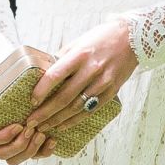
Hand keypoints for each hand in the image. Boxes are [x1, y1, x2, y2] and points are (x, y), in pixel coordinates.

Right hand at [0, 68, 51, 163]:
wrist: (26, 97)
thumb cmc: (7, 90)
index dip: (2, 137)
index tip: (18, 125)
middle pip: (2, 154)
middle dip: (18, 145)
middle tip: (32, 130)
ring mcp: (13, 148)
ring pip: (16, 160)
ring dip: (30, 151)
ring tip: (43, 134)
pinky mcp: (29, 150)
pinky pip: (34, 158)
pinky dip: (44, 152)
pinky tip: (53, 139)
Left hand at [25, 19, 137, 136]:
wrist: (133, 38)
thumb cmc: (101, 38)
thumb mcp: (78, 43)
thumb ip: (62, 58)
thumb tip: (44, 73)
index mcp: (79, 55)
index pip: (55, 75)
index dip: (41, 90)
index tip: (32, 102)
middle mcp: (91, 69)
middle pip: (64, 96)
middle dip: (45, 112)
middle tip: (31, 122)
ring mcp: (103, 82)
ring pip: (76, 107)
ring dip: (58, 119)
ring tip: (44, 127)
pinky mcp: (111, 91)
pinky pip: (90, 110)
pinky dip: (75, 120)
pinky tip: (63, 125)